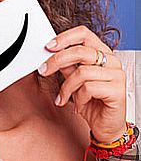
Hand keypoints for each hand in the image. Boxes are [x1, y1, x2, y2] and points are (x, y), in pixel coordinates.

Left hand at [38, 25, 125, 142]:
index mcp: (102, 53)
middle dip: (56, 60)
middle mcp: (112, 61)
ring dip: (66, 87)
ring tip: (64, 97)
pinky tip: (79, 104)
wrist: (105, 126)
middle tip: (44, 70)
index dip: (64, 38)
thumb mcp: (73, 80)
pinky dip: (78, 97)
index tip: (48, 46)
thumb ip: (66, 66)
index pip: (84, 34)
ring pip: (81, 72)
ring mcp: (117, 75)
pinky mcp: (118, 90)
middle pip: (80, 51)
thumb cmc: (91, 102)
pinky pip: (89, 87)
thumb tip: (50, 53)